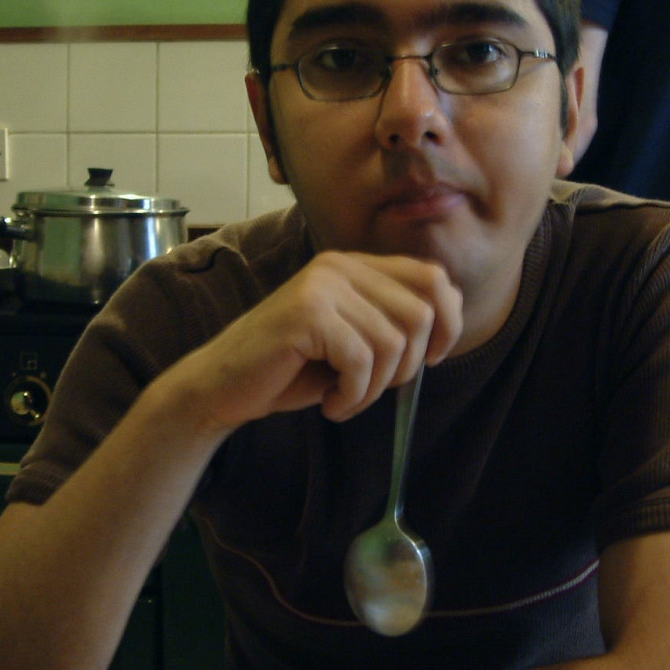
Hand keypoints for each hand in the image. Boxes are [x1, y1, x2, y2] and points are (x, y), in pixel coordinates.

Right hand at [166, 251, 461, 431]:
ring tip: (345, 398)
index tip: (430, 359)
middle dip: (406, 366)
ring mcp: (322, 286)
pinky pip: (361, 361)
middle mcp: (341, 266)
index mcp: (356, 266)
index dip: (447, 322)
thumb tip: (444, 332)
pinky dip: (353, 395)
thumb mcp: (352, 340)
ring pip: (392, 343)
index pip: (433, 278)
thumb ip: (390, 324)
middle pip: (421, 314)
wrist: (221, 386)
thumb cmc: (290, 370)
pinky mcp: (307, 313)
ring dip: (375, 388)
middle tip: (372, 388)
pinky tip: (330, 403)